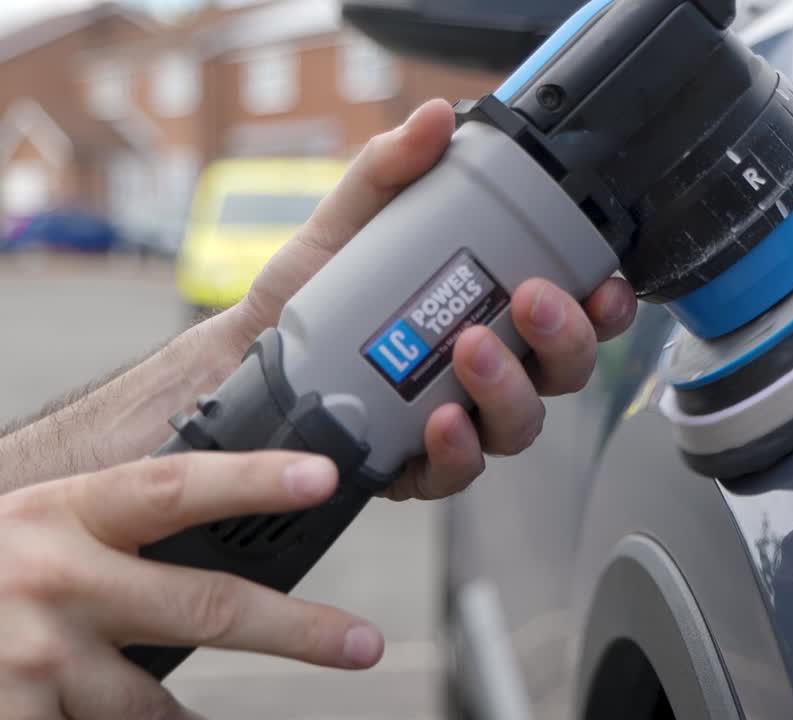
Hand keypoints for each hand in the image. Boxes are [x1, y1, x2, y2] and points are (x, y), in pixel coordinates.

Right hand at [0, 451, 379, 718]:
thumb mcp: (35, 527)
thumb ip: (113, 528)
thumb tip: (220, 519)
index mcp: (63, 514)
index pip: (173, 487)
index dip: (252, 479)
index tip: (323, 477)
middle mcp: (54, 583)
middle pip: (203, 609)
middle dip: (297, 631)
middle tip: (364, 644)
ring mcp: (34, 660)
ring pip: (155, 707)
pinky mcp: (19, 718)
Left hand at [227, 99, 636, 500]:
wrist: (252, 354)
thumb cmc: (319, 294)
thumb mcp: (352, 220)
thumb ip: (391, 169)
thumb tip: (431, 120)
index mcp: (498, 312)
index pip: (578, 313)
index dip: (607, 305)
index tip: (602, 283)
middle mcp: (494, 371)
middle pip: (565, 370)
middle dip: (565, 338)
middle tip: (530, 299)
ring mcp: (463, 422)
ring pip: (522, 424)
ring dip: (509, 389)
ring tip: (471, 348)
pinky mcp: (421, 466)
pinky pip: (459, 472)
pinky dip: (458, 451)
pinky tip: (441, 422)